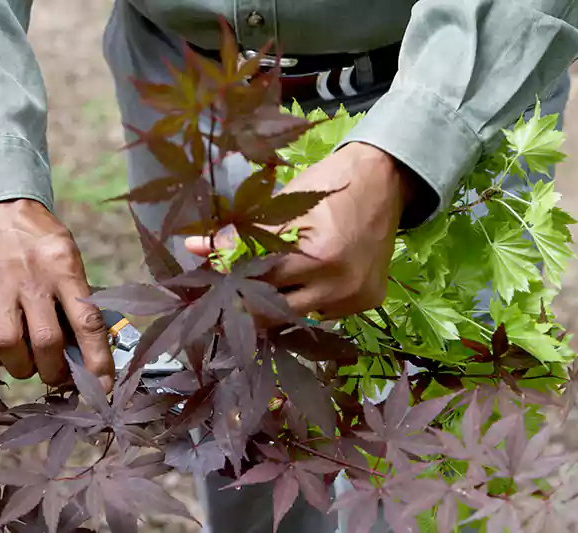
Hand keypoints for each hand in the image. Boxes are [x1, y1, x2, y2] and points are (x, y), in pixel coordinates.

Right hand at [0, 199, 113, 390]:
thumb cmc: (42, 239)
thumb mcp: (70, 257)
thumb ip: (77, 297)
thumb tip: (87, 347)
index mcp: (64, 269)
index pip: (87, 322)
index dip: (96, 360)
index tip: (102, 385)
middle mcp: (31, 280)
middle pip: (46, 342)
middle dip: (56, 372)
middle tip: (60, 375)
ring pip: (9, 346)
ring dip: (23, 368)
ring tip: (31, 366)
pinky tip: (3, 353)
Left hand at [186, 142, 413, 320]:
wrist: (383, 179)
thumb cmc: (327, 185)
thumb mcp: (282, 204)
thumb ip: (241, 234)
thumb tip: (194, 248)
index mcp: (318, 257)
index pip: (260, 282)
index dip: (233, 283)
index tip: (214, 285)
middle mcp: (340, 284)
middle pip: (278, 310)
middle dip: (253, 302)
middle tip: (234, 295)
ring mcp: (357, 297)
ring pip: (302, 314)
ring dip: (283, 301)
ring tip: (274, 279)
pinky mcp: (370, 301)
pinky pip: (327, 311)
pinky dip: (312, 298)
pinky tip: (310, 278)